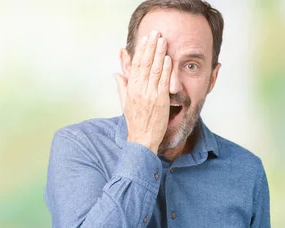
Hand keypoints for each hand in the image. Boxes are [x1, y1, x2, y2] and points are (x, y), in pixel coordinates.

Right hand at [114, 30, 171, 153]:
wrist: (142, 138)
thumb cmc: (135, 122)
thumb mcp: (125, 102)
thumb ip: (121, 86)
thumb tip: (116, 73)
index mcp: (131, 88)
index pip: (136, 65)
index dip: (141, 50)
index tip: (145, 39)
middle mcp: (139, 89)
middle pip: (145, 63)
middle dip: (150, 46)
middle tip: (155, 33)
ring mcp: (150, 94)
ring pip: (155, 69)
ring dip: (159, 53)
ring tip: (163, 40)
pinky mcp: (160, 100)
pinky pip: (163, 81)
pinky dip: (166, 69)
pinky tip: (168, 58)